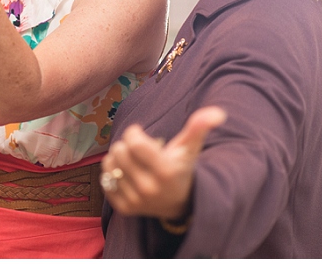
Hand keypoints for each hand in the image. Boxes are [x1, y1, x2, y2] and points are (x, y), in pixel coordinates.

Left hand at [101, 106, 226, 220]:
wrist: (181, 203)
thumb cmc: (183, 168)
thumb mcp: (190, 148)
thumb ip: (199, 127)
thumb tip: (217, 112)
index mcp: (165, 171)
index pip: (134, 142)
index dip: (134, 132)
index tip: (140, 134)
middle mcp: (150, 189)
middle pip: (120, 151)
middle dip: (126, 144)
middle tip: (138, 149)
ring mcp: (136, 201)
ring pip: (110, 164)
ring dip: (118, 157)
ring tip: (132, 160)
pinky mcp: (125, 209)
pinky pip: (104, 181)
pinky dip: (111, 173)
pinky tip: (126, 174)